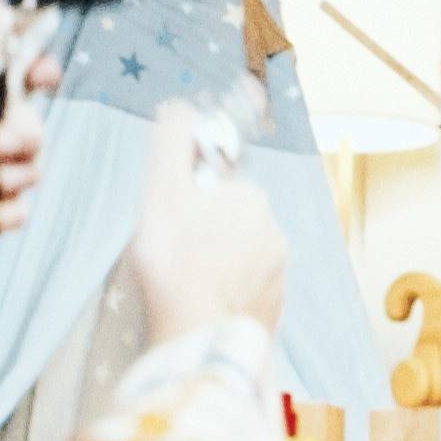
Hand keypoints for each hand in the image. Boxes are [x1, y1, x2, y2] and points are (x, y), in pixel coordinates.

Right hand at [126, 140, 289, 345]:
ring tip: (188, 289)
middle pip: (230, 226)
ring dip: (218, 269)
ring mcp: (278, 274)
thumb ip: (171, 141)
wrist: (197, 333)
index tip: (170, 229)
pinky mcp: (273, 310)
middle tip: (174, 260)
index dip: (190, 205)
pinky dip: (228, 298)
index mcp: (251, 197)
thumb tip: (180, 107)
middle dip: (206, 236)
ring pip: (242, 261)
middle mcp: (274, 231)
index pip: (218, 191)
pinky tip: (204, 309)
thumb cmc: (175, 259)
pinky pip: (248, 295)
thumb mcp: (162, 190)